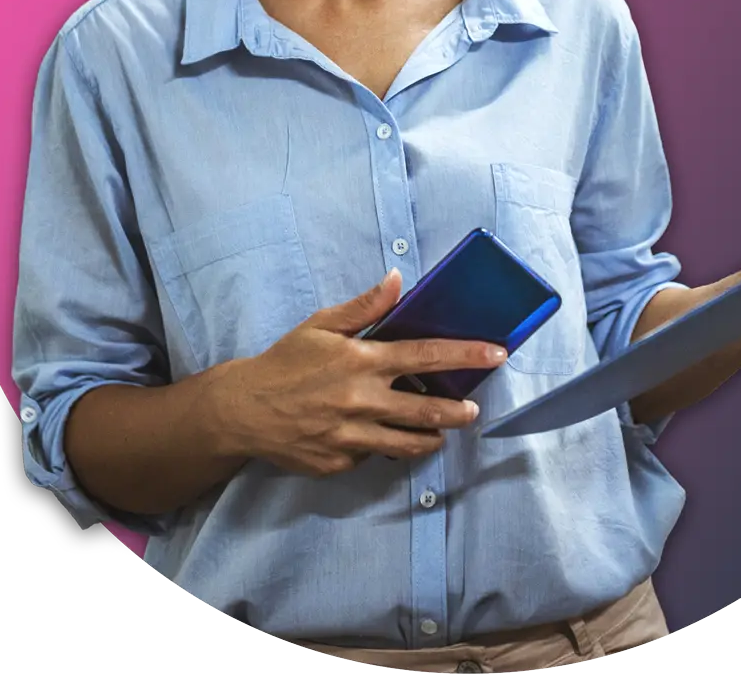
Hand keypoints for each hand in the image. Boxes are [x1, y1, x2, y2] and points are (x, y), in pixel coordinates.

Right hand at [210, 269, 505, 477]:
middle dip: (459, 410)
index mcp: (362, 361)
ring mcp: (352, 435)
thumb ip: (364, 307)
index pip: (427, 356)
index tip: (497, 354)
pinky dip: (384, 445)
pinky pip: (374, 455)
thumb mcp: (321, 325)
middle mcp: (362, 400)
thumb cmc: (285, 362)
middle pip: (428, 409)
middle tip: (473, 409)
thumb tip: (397, 280)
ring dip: (432, 435)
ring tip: (442, 429)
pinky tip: (382, 435)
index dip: (466, 355)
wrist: (243, 411)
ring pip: (409, 442)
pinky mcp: (340, 462)